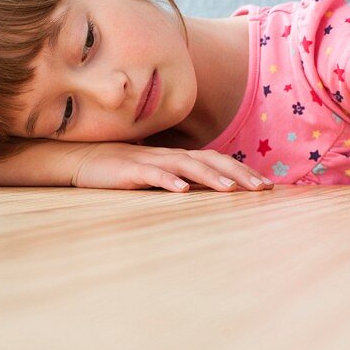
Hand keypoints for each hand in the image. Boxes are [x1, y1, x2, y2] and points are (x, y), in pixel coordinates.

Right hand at [72, 142, 274, 192]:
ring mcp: (150, 161)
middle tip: (262, 188)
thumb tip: (211, 193)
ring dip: (210, 177)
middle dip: (239, 173)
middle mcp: (170, 156)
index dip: (243, 171)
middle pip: (211, 160)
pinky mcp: (130, 170)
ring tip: (230, 190)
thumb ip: (182, 181)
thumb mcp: (158, 176)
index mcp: (179, 158)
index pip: (218, 161)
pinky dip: (168, 181)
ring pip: (186, 165)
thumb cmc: (123, 171)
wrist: (81, 159)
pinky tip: (182, 190)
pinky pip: (151, 174)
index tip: (267, 186)